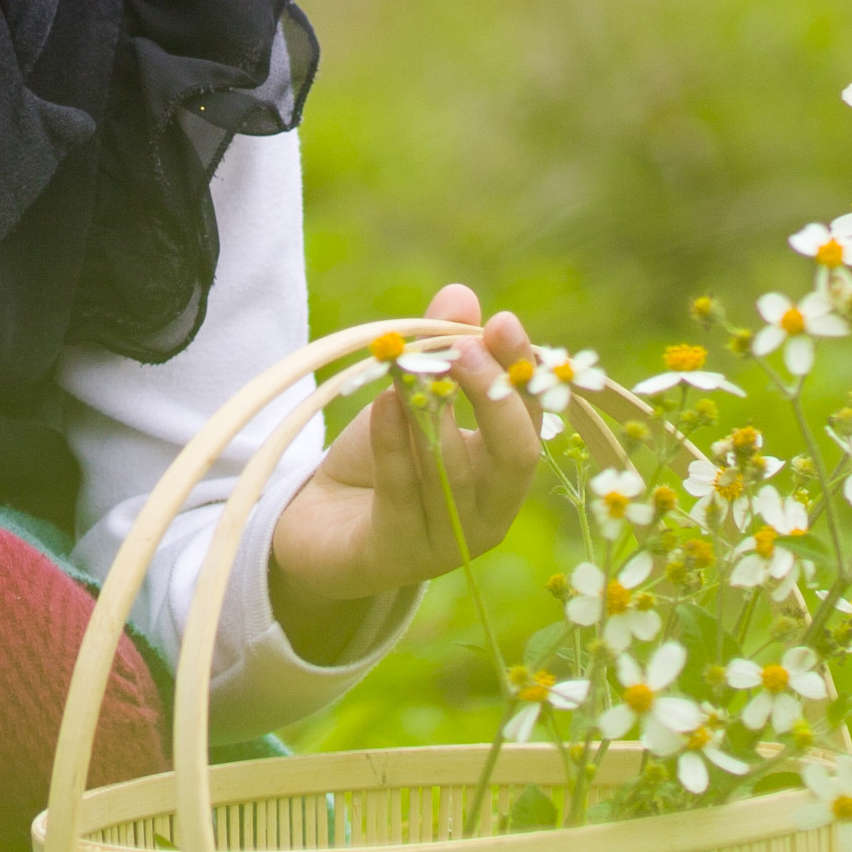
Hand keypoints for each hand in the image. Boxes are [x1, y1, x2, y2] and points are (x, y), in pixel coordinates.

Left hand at [267, 283, 540, 644]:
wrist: (318, 521)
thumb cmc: (381, 458)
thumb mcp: (411, 398)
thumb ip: (439, 349)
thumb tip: (458, 295)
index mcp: (506, 473)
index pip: (533, 420)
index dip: (522, 372)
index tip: (502, 322)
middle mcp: (490, 515)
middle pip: (515, 457)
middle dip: (493, 398)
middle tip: (463, 349)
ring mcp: (446, 544)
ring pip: (454, 474)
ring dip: (431, 413)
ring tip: (406, 367)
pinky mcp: (396, 556)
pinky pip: (401, 494)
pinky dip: (393, 444)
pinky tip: (383, 403)